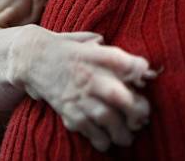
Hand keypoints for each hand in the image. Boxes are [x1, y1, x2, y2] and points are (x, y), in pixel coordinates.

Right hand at [22, 29, 155, 151]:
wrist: (36, 57)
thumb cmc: (71, 50)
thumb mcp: (92, 42)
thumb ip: (113, 54)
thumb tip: (143, 69)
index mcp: (96, 54)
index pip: (118, 59)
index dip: (136, 66)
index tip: (147, 73)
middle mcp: (88, 74)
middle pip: (114, 93)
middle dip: (133, 108)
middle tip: (143, 117)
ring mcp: (78, 94)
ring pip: (103, 117)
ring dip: (120, 130)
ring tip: (129, 136)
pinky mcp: (67, 110)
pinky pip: (86, 129)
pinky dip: (99, 139)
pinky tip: (108, 142)